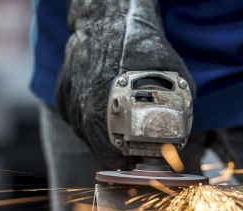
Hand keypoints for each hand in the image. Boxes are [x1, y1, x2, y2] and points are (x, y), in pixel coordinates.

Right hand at [55, 0, 194, 169]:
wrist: (108, 17)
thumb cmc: (140, 44)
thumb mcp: (172, 77)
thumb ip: (178, 111)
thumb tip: (182, 134)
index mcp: (102, 116)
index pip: (112, 158)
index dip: (129, 160)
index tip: (138, 155)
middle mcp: (79, 114)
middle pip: (100, 148)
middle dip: (118, 145)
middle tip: (133, 136)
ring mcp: (67, 104)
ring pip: (88, 135)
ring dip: (104, 131)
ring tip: (120, 114)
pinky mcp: (60, 96)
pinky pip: (77, 119)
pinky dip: (91, 117)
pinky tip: (103, 102)